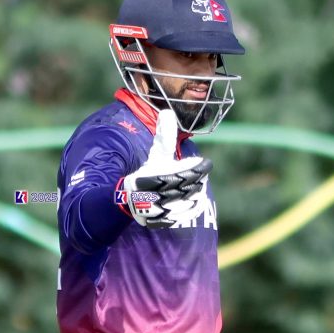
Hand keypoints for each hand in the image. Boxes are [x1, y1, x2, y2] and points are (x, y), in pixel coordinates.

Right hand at [121, 109, 211, 228]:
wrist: (130, 199)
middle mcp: (155, 195)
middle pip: (188, 186)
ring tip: (194, 186)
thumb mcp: (155, 154)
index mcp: (153, 177)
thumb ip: (163, 136)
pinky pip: (187, 214)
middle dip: (195, 180)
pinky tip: (196, 199)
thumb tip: (167, 112)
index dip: (195, 168)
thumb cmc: (147, 173)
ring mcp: (159, 210)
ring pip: (189, 201)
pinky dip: (194, 207)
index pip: (184, 173)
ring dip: (195, 194)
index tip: (203, 163)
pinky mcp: (164, 220)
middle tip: (199, 174)